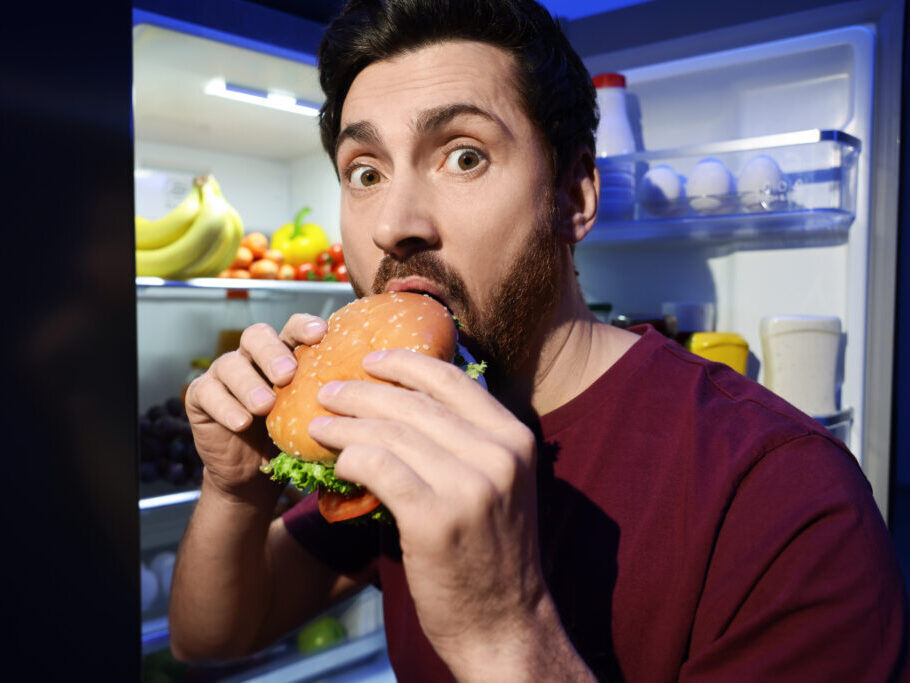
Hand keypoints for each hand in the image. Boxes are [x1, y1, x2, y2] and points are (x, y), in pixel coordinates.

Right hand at [184, 314, 326, 499]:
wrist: (252, 475)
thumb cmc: (289, 440)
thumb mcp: (311, 417)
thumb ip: (327, 399)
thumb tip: (366, 394)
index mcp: (284, 353)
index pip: (292, 328)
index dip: (304, 326)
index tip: (321, 333)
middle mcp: (253, 357)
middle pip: (257, 335)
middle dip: (272, 352)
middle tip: (287, 374)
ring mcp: (224, 374)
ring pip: (230, 364)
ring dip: (249, 384)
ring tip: (265, 405)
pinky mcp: (201, 396)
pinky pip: (208, 393)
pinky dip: (225, 406)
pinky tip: (241, 422)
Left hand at [307, 348, 549, 674]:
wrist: (503, 623)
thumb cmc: (491, 552)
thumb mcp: (499, 485)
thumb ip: (468, 442)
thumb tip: (408, 402)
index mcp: (514, 439)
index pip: (452, 380)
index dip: (404, 363)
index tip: (370, 359)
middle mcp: (496, 455)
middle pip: (413, 403)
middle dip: (361, 391)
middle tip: (327, 391)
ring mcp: (469, 486)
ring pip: (390, 432)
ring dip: (345, 424)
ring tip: (318, 424)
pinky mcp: (435, 518)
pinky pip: (378, 467)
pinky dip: (351, 457)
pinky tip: (336, 461)